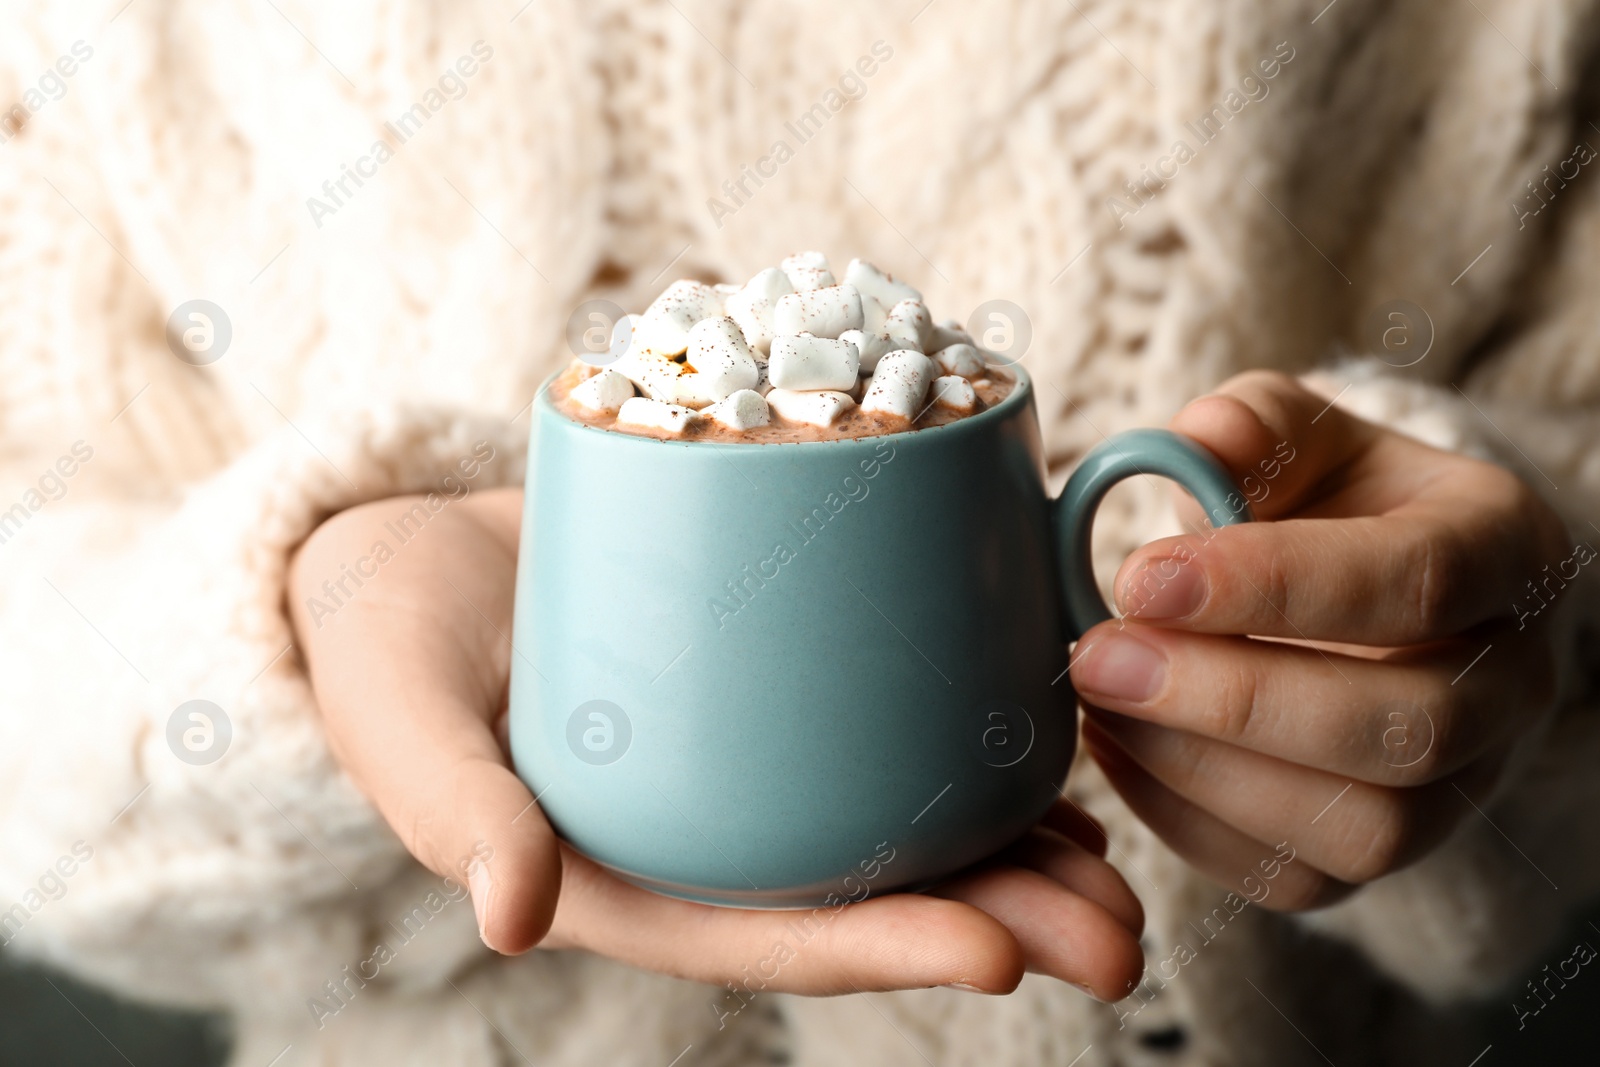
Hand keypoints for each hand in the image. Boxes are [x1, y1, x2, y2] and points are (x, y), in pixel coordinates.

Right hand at [289, 487, 1145, 998]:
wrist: (410, 555)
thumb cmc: (388, 648)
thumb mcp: (404, 721)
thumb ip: (451, 809)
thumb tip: (510, 914)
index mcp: (632, 876)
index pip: (769, 932)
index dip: (880, 949)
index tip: (994, 954)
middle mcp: (710, 829)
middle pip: (864, 887)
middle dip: (996, 917)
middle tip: (1117, 935)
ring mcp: (749, 753)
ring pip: (896, 812)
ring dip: (1013, 841)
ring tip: (1121, 859)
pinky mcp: (771, 673)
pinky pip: (881, 715)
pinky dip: (965, 731)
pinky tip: (1049, 735)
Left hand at [1069, 371, 1569, 909]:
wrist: (1361, 587)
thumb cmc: (1329, 497)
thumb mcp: (1298, 435)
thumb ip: (1252, 427)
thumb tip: (1197, 443)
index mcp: (1503, 549)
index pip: (1411, 581)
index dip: (1270, 586)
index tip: (1137, 575)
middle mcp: (1514, 680)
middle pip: (1404, 727)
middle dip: (1231, 700)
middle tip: (1097, 656)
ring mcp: (1466, 783)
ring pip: (1366, 829)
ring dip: (1206, 773)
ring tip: (1098, 703)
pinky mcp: (1394, 853)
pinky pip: (1302, 880)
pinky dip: (1190, 823)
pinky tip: (1117, 748)